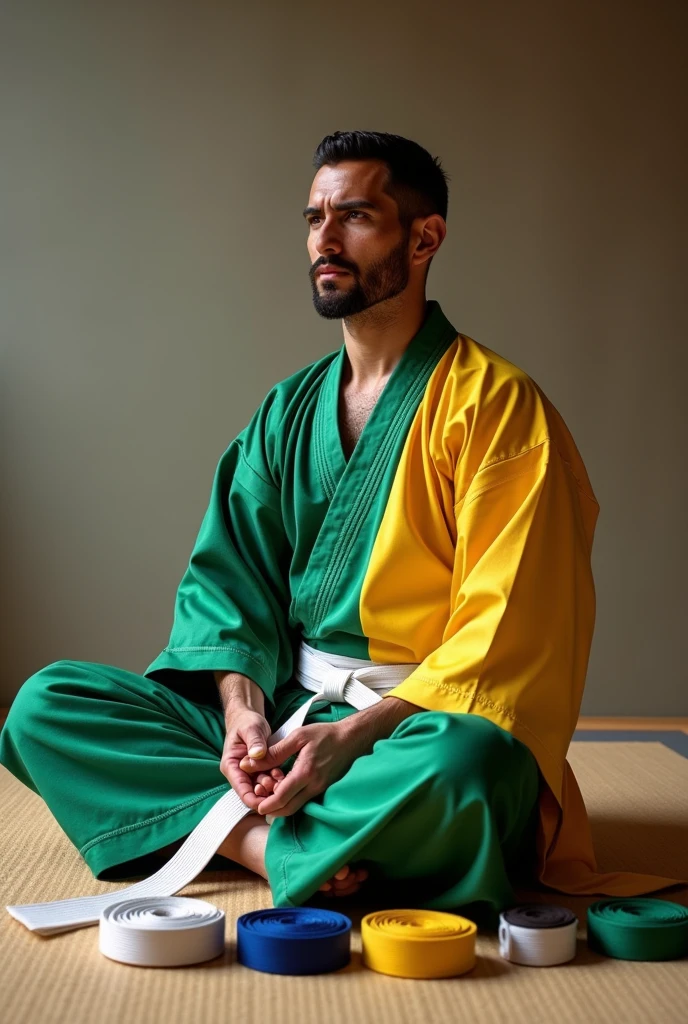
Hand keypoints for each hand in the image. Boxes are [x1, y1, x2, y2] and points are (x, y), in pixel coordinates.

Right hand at [220, 704, 284, 811]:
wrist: (248, 718)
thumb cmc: (246, 722)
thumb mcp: (251, 728)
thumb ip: (254, 741)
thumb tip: (257, 754)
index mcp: (231, 766)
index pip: (242, 790)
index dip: (255, 800)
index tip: (271, 801)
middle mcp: (239, 773)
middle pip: (253, 793)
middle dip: (267, 793)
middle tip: (279, 782)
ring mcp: (250, 773)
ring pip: (262, 788)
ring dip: (273, 786)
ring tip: (282, 776)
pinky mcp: (260, 770)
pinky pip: (268, 780)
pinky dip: (276, 780)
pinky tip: (283, 774)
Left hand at [238, 721, 356, 818]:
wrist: (351, 738)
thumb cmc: (325, 734)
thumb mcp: (298, 737)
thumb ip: (274, 752)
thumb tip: (250, 763)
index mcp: (306, 773)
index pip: (283, 798)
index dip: (267, 805)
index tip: (255, 805)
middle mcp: (314, 786)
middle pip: (289, 809)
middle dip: (271, 811)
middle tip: (258, 805)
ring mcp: (320, 789)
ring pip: (296, 807)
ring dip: (281, 807)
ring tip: (267, 798)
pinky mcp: (323, 789)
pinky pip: (304, 800)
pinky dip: (291, 801)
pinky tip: (283, 792)